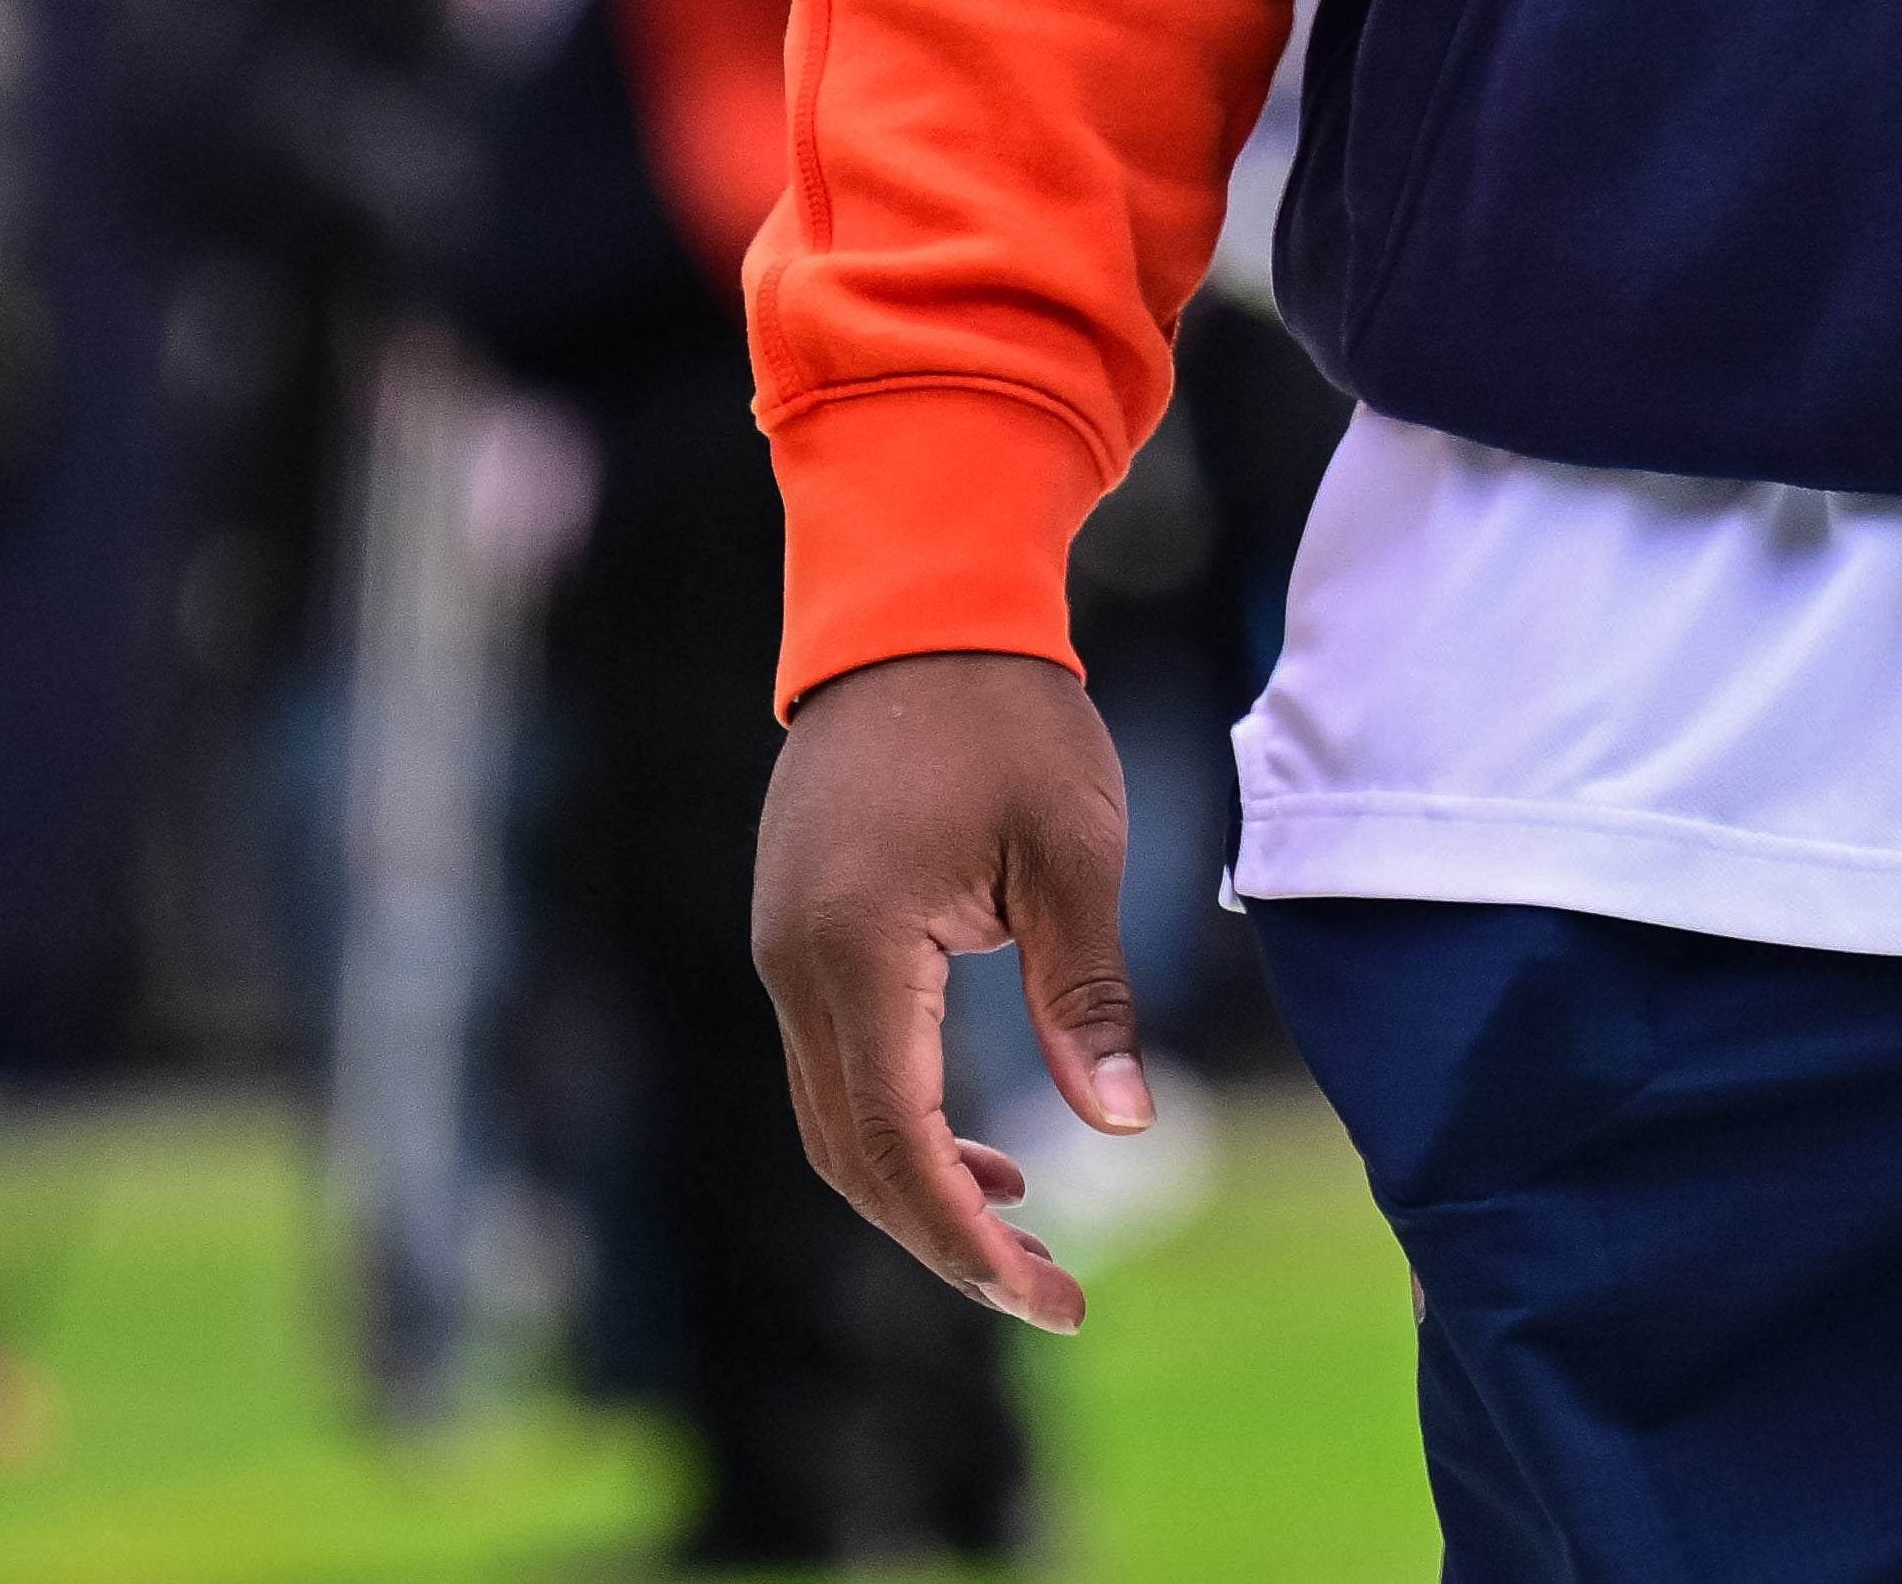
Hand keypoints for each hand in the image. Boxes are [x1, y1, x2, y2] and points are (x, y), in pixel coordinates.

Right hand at [751, 649, 1144, 1332]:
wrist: (917, 603)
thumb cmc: (1008, 714)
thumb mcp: (1073, 850)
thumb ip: (1086, 993)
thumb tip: (1120, 1128)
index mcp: (856, 950)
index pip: (896, 1141)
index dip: (966, 1239)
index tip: (1050, 1298)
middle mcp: (794, 963)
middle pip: (849, 1154)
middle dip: (944, 1239)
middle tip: (1050, 1293)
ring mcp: (782, 947)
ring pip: (833, 1119)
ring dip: (919, 1186)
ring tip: (1023, 1233)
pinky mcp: (795, 929)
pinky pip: (833, 1063)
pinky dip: (900, 1122)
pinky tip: (982, 1145)